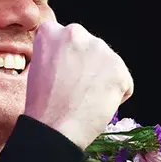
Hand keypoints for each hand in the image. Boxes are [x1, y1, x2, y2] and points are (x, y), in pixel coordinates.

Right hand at [23, 18, 133, 149]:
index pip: (65, 37)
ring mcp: (100, 49)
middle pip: (89, 47)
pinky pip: (123, 81)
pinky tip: (98, 105)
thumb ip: (55, 53)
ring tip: (85, 99)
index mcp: (51, 31)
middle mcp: (76, 33)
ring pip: (107, 62)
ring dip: (102, 77)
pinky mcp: (119, 69)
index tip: (62, 73)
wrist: (55, 130)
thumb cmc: (43, 105)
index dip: (66, 58)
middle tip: (75, 88)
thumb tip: (72, 56)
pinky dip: (116, 94)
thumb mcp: (38, 67)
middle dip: (87, 64)